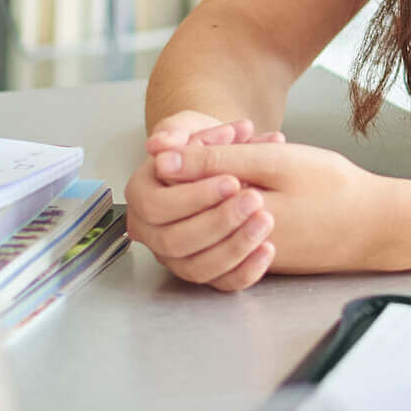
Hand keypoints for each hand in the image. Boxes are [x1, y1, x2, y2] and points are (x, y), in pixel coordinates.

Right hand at [126, 115, 284, 290]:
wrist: (226, 160)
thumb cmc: (206, 143)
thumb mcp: (193, 127)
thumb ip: (179, 132)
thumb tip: (161, 144)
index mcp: (142, 195)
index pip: (158, 206)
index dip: (195, 197)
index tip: (233, 180)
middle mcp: (151, 231)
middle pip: (174, 241)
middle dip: (217, 222)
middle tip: (254, 200)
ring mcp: (175, 255)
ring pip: (196, 267)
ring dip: (233, 247)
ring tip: (266, 222)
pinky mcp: (202, 269)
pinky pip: (220, 283)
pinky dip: (245, 271)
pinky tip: (268, 250)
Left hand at [152, 140, 393, 275]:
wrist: (377, 225)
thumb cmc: (332, 189)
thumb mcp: (273, 163)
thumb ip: (215, 162)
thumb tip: (164, 163)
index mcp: (226, 219)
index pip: (176, 191)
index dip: (191, 156)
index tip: (224, 138)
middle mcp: (227, 247)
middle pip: (184, 211)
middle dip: (203, 176)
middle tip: (235, 150)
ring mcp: (242, 256)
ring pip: (206, 222)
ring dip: (221, 192)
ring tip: (252, 166)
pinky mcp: (261, 258)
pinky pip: (230, 235)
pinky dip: (239, 208)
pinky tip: (263, 186)